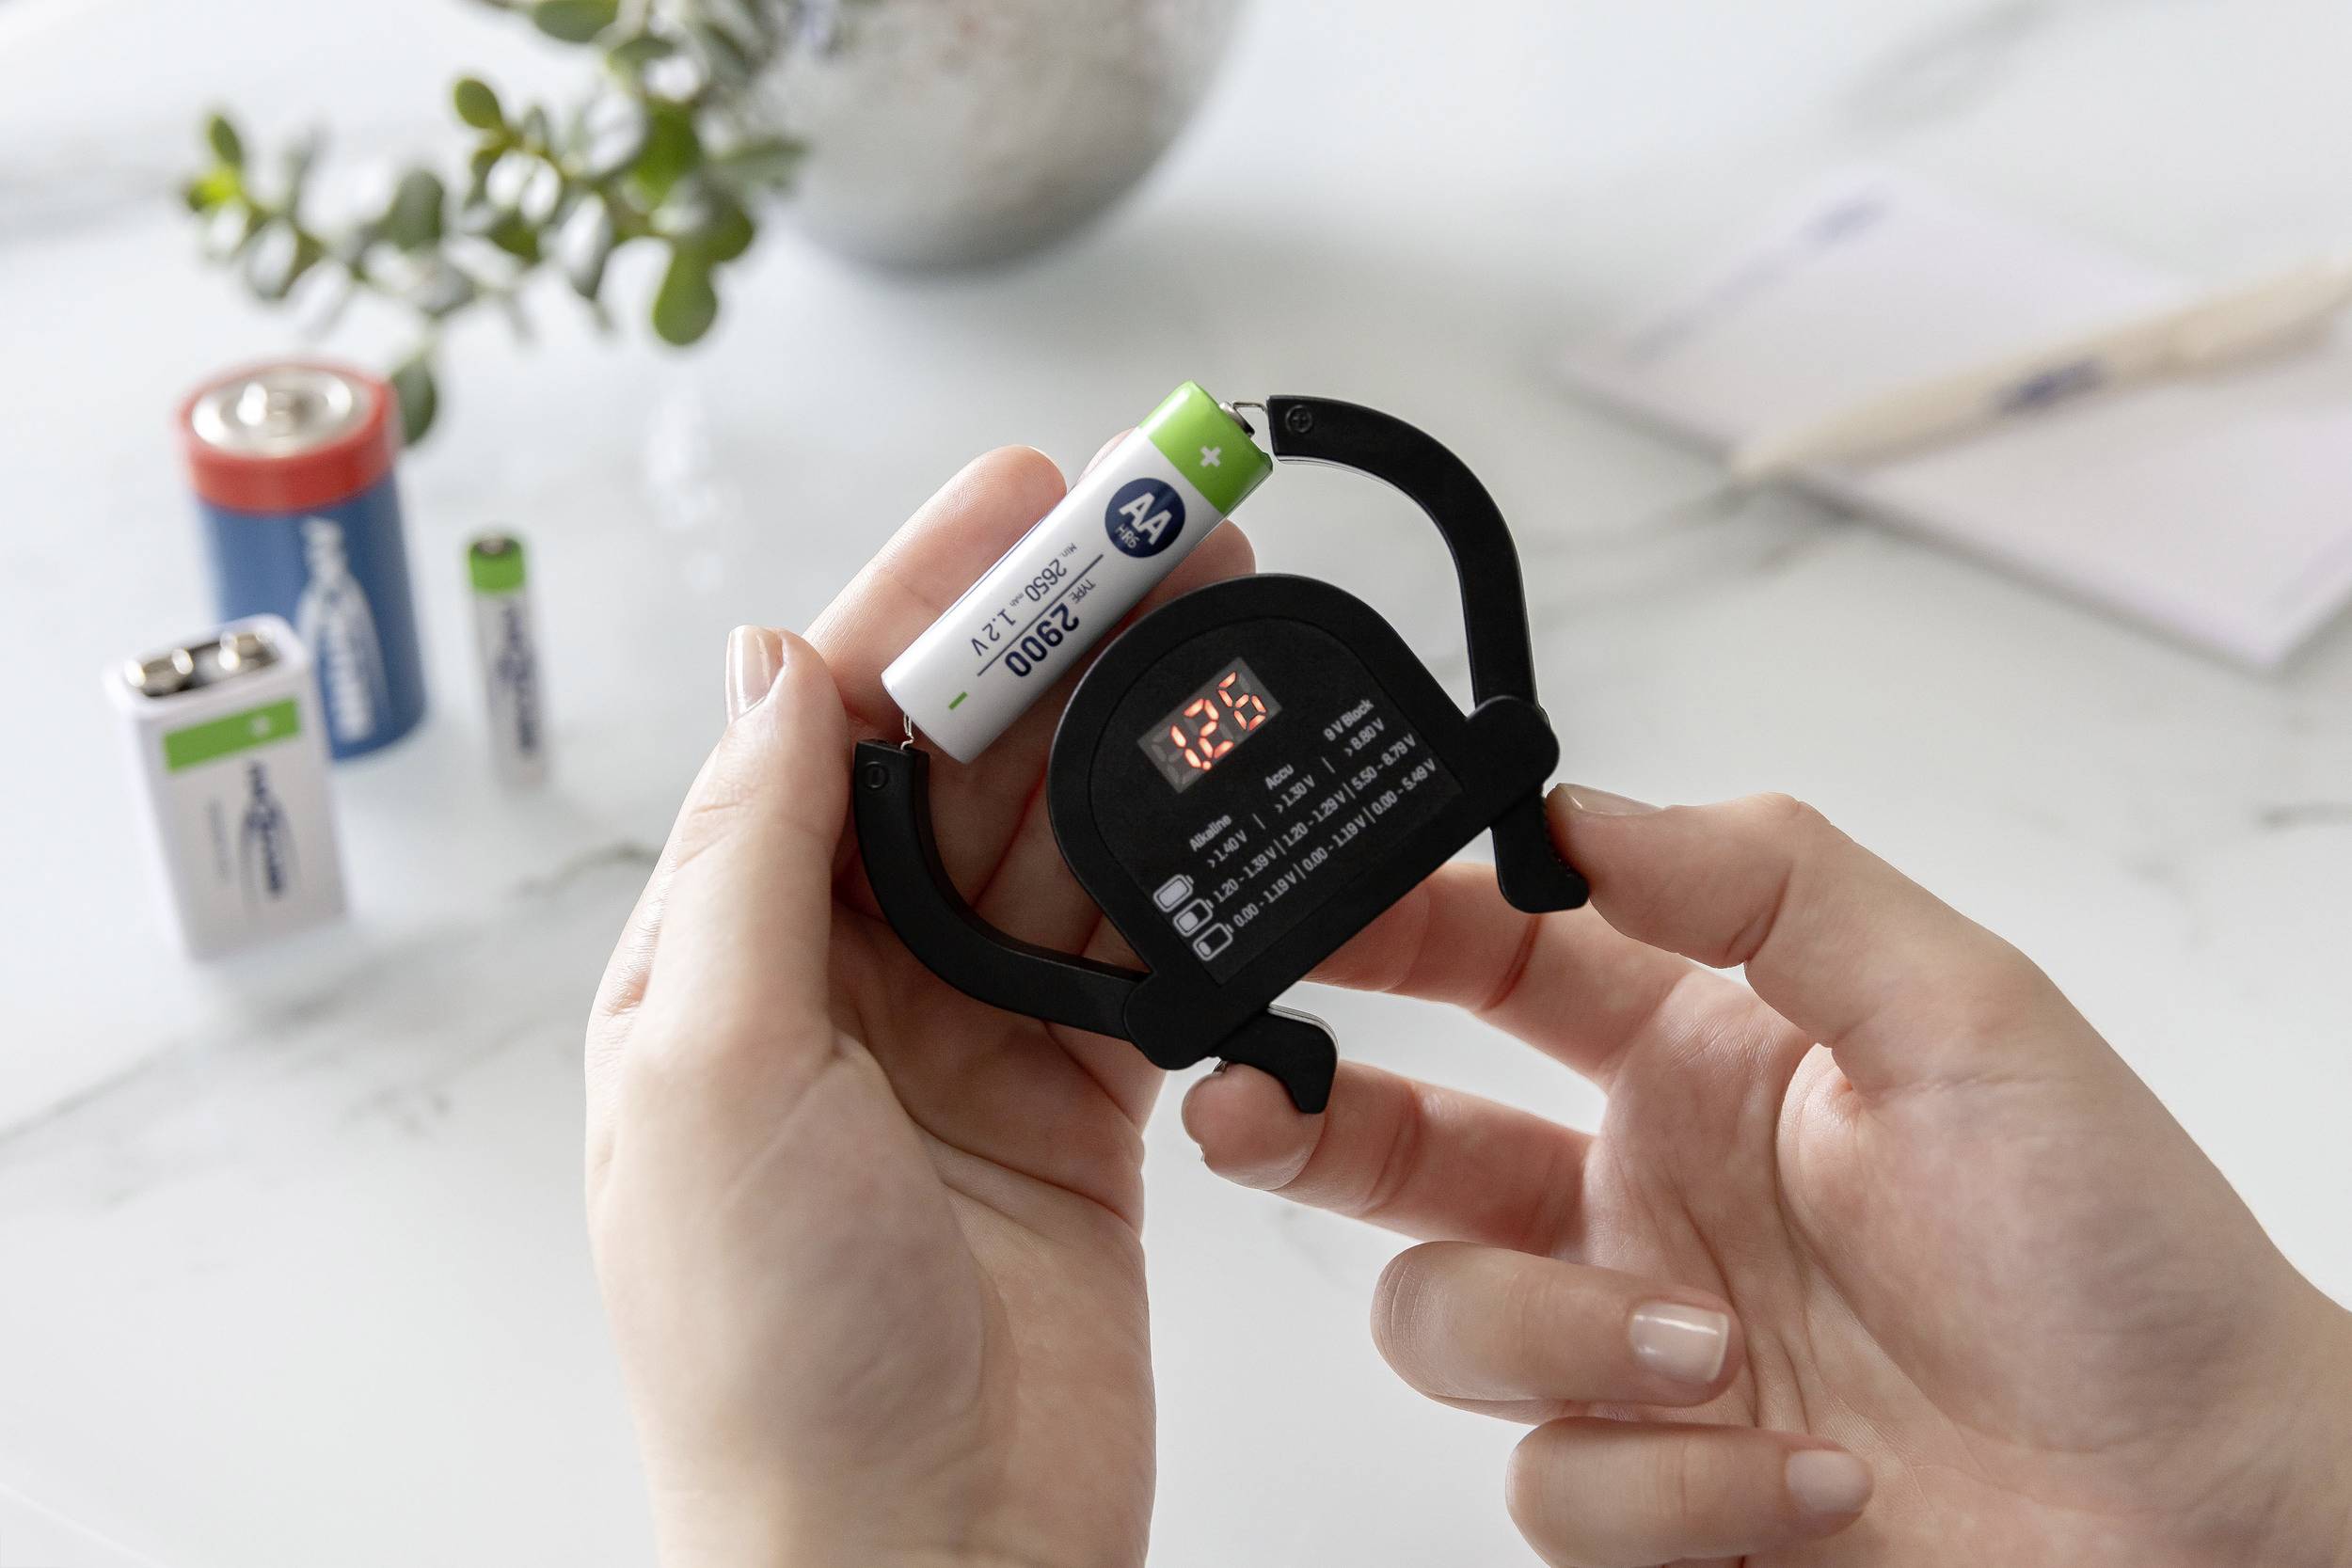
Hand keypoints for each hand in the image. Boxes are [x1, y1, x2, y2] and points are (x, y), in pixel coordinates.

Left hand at [585, 446, 1256, 1567]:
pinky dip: (1195, 874)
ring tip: (1231, 626)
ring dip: (1140, 732)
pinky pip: (1141, 950)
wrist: (919, 1566)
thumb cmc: (771, 1364)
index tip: (1030, 495)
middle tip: (1173, 530)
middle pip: (966, 761)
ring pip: (1064, 839)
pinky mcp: (1074, 1104)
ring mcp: (965, 1040)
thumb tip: (769, 664)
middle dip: (1065, 638)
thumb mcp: (712, 1072)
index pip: (831, 723)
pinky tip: (1240, 795)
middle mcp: (840, 984)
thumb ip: (750, 855)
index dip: (933, 597)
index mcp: (723, 958)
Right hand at [1185, 790, 2351, 1564]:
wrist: (2202, 1512)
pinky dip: (1669, 1484)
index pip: (1491, 953)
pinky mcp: (1652, 1486)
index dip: (1378, 924)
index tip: (1294, 908)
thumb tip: (1581, 810)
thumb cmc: (2116, 1256)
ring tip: (1711, 1349)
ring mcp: (1634, 1340)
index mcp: (1700, 1048)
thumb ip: (1770, 885)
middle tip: (1245, 1102)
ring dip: (1559, 1340)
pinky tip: (1808, 1476)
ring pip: (1443, 1323)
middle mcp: (1643, 1186)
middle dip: (1300, 1118)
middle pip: (1399, 1137)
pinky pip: (1552, 1485)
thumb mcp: (1966, 1014)